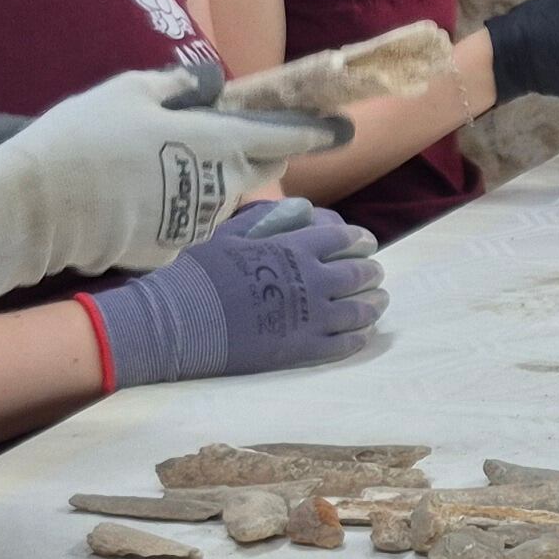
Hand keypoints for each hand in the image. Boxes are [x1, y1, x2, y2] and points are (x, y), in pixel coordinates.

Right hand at [0, 64, 351, 317]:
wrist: (33, 208)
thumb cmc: (80, 138)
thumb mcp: (128, 91)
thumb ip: (181, 87)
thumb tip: (212, 85)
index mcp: (216, 143)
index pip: (285, 137)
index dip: (317, 131)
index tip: (344, 128)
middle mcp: (218, 189)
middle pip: (258, 169)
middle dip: (255, 153)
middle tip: (220, 136)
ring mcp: (197, 227)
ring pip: (221, 198)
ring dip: (208, 181)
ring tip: (151, 164)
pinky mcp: (170, 252)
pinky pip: (186, 223)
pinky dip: (173, 209)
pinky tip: (132, 197)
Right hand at [84, 201, 383, 386]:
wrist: (180, 321)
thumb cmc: (200, 273)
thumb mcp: (232, 233)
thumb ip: (271, 219)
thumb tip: (303, 208)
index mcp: (294, 248)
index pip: (343, 238)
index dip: (359, 240)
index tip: (366, 243)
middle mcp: (311, 281)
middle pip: (358, 274)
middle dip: (371, 272)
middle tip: (375, 274)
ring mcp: (309, 317)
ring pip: (359, 310)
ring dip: (373, 304)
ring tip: (378, 302)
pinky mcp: (302, 350)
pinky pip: (344, 344)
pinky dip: (359, 337)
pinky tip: (363, 334)